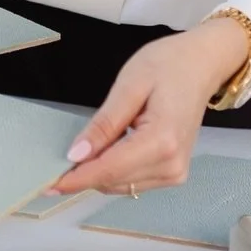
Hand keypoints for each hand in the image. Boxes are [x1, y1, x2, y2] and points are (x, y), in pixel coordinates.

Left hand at [52, 21, 250, 196]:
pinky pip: (133, 180)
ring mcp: (175, 173)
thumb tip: (76, 154)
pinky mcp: (173, 172)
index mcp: (162, 142)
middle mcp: (171, 166)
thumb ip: (104, 124)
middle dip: (84, 175)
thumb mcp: (129, 86)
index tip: (48, 184)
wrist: (202, 64)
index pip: (109, 169)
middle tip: (54, 162)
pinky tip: (103, 152)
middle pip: (114, 181)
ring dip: (98, 173)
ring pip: (122, 185)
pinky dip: (113, 171)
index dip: (76, 178)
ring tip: (80, 151)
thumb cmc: (167, 65)